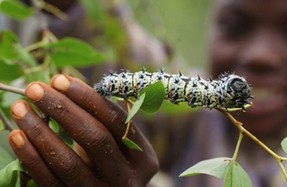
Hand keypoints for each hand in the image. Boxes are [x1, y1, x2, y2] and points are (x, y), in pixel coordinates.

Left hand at [8, 75, 157, 186]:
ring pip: (68, 162)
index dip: (88, 98)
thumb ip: (102, 116)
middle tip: (36, 89)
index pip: (116, 121)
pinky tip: (18, 135)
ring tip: (21, 108)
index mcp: (143, 157)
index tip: (61, 80)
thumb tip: (64, 84)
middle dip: (63, 109)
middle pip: (95, 138)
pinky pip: (49, 180)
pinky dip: (30, 157)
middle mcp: (126, 178)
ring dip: (40, 131)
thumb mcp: (118, 142)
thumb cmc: (113, 160)